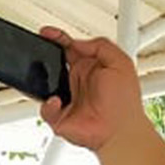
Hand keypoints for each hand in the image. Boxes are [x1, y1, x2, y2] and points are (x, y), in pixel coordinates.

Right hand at [39, 28, 152, 151]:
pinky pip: (44, 108)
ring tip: (47, 79)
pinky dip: (48, 105)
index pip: (70, 49)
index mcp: (90, 67)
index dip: (58, 39)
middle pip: (53, 65)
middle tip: (39, 51)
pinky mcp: (59, 117)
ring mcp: (66, 99)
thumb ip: (100, 46)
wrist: (119, 131)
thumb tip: (77, 43)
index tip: (47, 33)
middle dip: (44, 58)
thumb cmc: (124, 101)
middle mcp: (76, 82)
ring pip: (44, 86)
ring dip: (42, 82)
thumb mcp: (120, 62)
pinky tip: (58, 102)